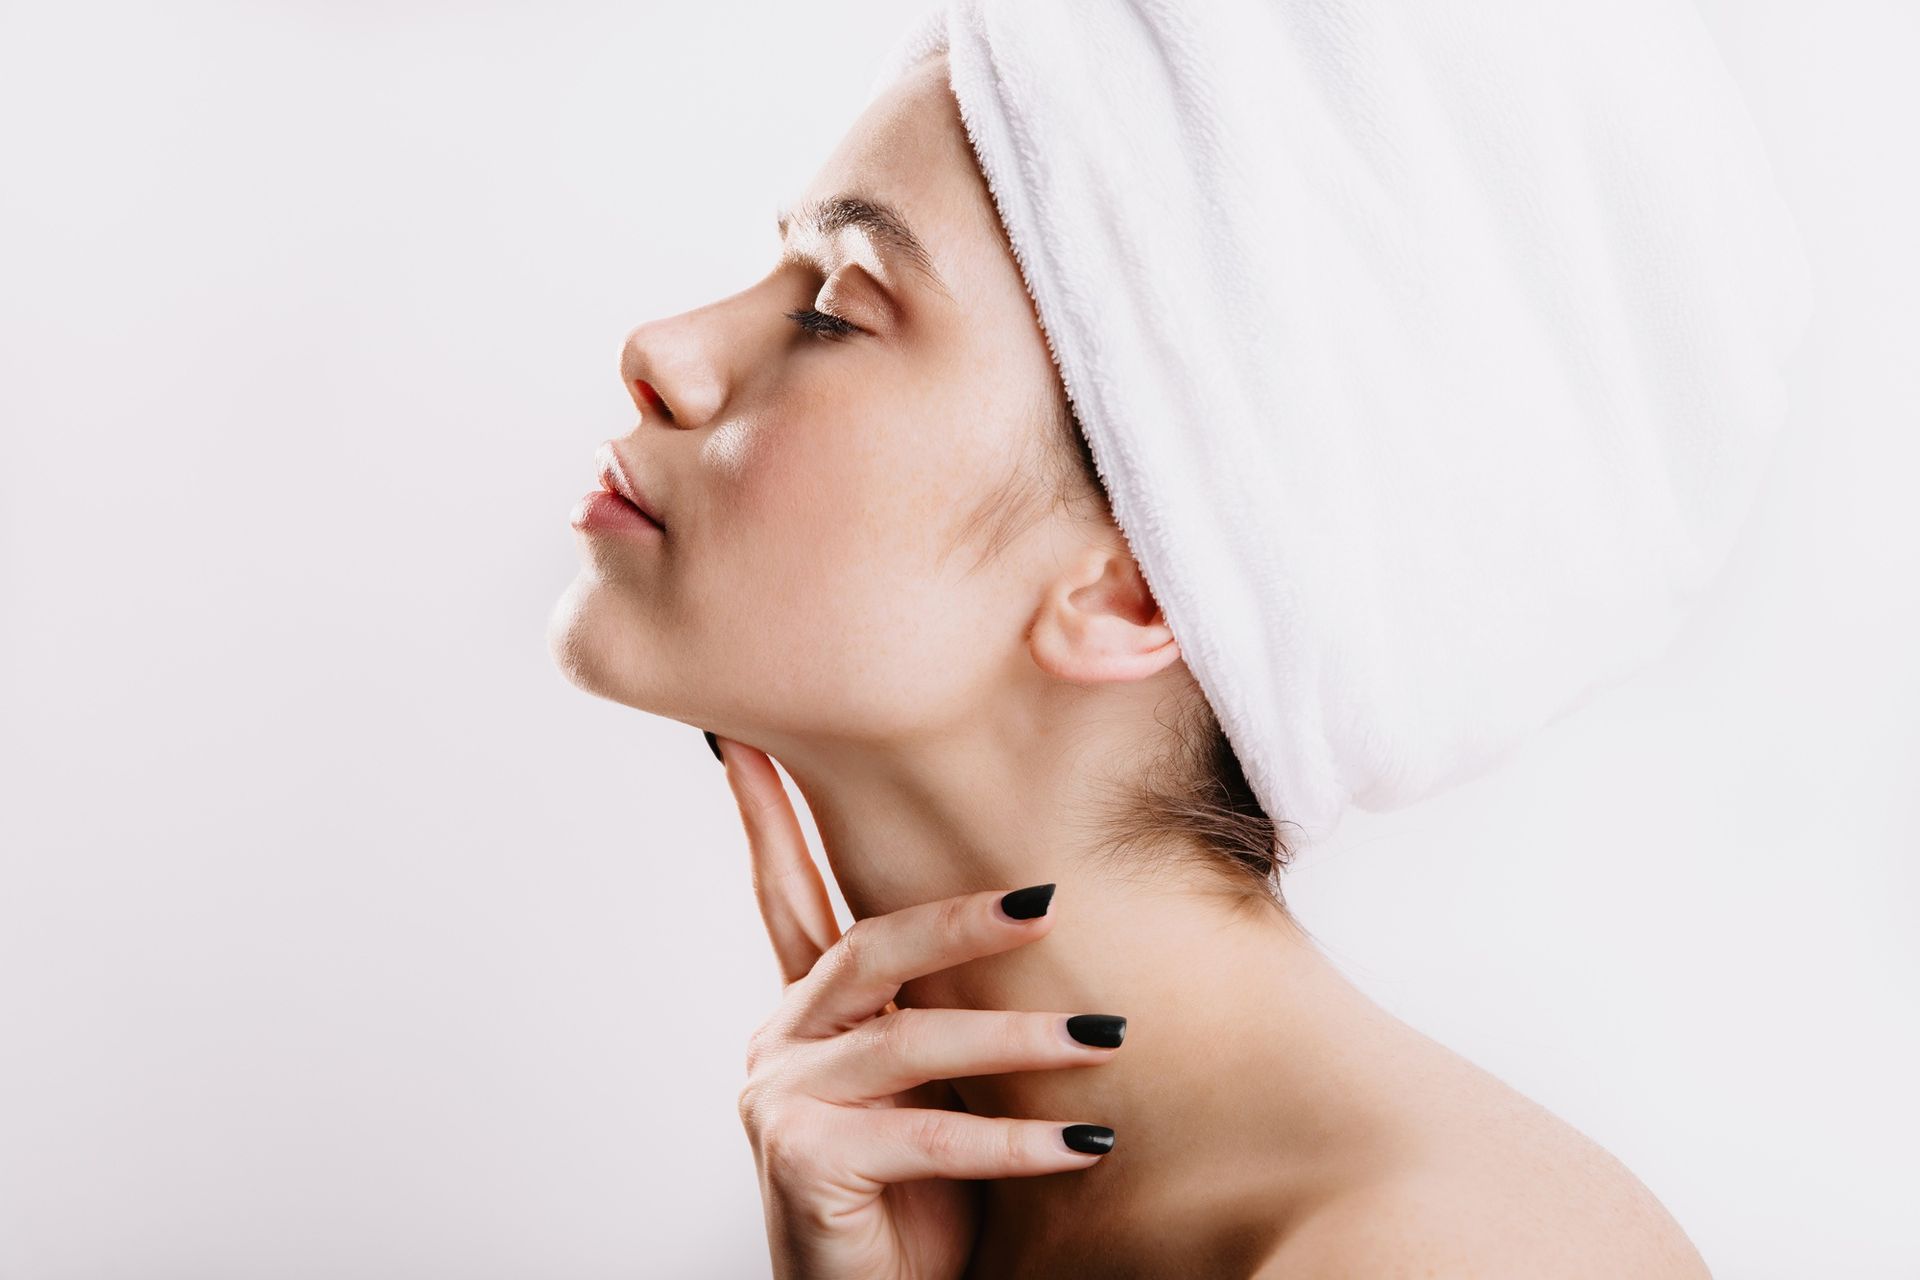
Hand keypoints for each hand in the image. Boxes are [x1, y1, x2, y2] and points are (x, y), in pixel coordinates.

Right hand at [714, 734, 1123, 1279]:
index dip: (767, 809)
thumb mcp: (936, 1083)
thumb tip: (1038, 915)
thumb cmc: (917, 1192)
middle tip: (1047, 900)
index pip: (785, 889)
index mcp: (809, 1010)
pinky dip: (1016, 1140)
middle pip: (867, 946)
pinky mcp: (803, 1157)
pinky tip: (1087, 1141)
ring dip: (1018, 1040)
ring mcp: (783, 1096)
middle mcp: (783, 1039)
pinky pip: (929, 1136)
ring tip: (1107, 1039)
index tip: (748, 729)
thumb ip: (946, 1007)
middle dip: (959, 918)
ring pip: (909, 1039)